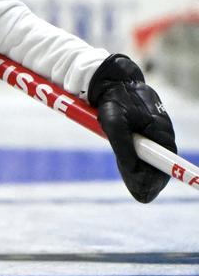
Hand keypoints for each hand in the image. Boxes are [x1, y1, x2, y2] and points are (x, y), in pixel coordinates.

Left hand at [88, 54, 176, 202]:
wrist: (111, 81)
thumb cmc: (113, 100)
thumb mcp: (114, 124)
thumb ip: (123, 146)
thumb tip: (134, 170)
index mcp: (160, 131)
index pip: (165, 163)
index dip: (156, 181)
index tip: (146, 194)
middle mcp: (160, 134)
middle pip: (158, 165)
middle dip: (149, 181)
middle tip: (139, 194)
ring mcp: (152, 133)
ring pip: (149, 160)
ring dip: (142, 173)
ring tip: (135, 186)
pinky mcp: (142, 132)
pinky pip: (142, 152)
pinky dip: (137, 162)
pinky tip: (130, 169)